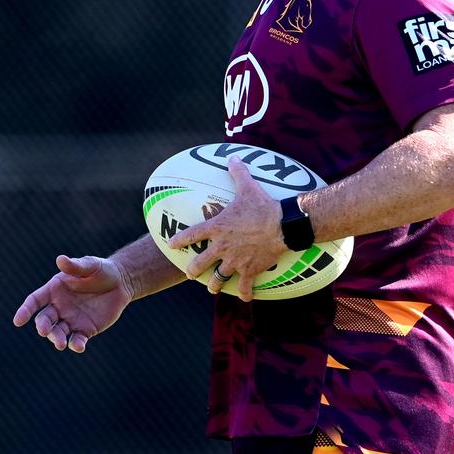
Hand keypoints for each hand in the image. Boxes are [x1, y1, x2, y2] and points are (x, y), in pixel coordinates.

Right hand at [12, 254, 131, 352]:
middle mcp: (59, 307)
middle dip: (43, 326)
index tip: (18, 321)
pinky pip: (77, 340)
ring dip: (56, 338)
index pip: (35, 301)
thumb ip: (75, 266)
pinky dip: (76, 344)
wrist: (121, 283)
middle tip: (44, 331)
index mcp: (54, 290)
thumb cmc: (101, 270)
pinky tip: (79, 346)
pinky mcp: (85, 330)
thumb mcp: (90, 265)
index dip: (25, 310)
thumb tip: (60, 259)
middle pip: (44, 319)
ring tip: (61, 344)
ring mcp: (71, 320)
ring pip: (57, 332)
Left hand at [168, 157, 284, 301]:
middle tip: (190, 273)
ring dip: (215, 285)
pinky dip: (244, 293)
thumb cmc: (262, 205)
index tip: (171, 245)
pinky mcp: (250, 271)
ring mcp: (235, 261)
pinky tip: (245, 296)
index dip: (179, 241)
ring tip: (212, 287)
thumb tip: (232, 157)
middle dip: (193, 270)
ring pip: (219, 279)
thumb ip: (237, 172)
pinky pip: (244, 287)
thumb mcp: (248, 186)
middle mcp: (222, 247)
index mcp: (217, 228)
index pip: (191, 235)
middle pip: (200, 264)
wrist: (282, 225)